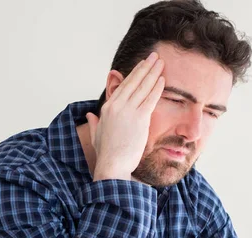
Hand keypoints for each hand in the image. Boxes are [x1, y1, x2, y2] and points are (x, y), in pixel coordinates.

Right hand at [86, 52, 164, 180]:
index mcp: (107, 108)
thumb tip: (89, 116)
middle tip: (154, 57)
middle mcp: (117, 106)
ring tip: (160, 62)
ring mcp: (128, 111)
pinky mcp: (140, 119)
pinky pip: (150, 99)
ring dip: (153, 73)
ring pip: (143, 87)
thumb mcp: (96, 136)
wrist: (112, 165)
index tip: (142, 66)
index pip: (123, 86)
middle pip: (134, 82)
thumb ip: (93, 123)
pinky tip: (162, 79)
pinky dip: (157, 88)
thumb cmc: (106, 154)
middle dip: (145, 67)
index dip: (134, 74)